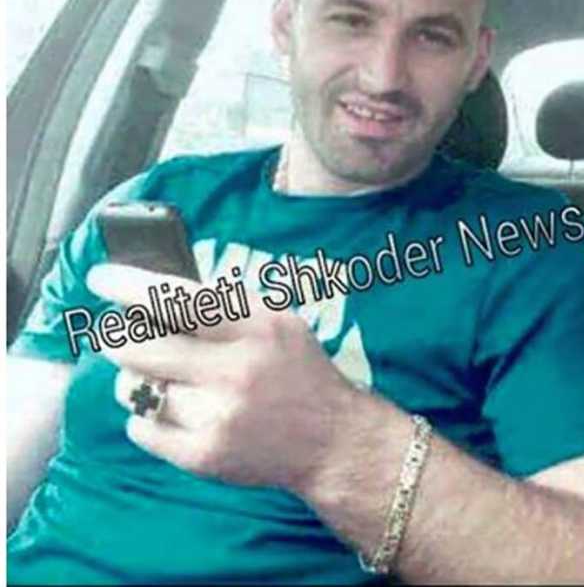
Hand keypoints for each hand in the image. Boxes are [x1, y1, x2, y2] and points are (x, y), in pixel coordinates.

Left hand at [86, 263, 363, 493]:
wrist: (331, 440)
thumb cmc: (300, 372)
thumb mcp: (278, 322)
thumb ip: (227, 304)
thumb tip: (158, 291)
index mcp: (256, 326)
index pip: (177, 298)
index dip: (130, 286)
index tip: (101, 278)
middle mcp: (235, 368)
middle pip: (141, 346)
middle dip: (117, 337)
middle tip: (117, 336)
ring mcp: (218, 415)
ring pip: (137, 389)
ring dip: (135, 379)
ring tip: (155, 377)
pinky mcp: (205, 455)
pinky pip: (141, 428)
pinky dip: (145, 416)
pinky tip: (169, 410)